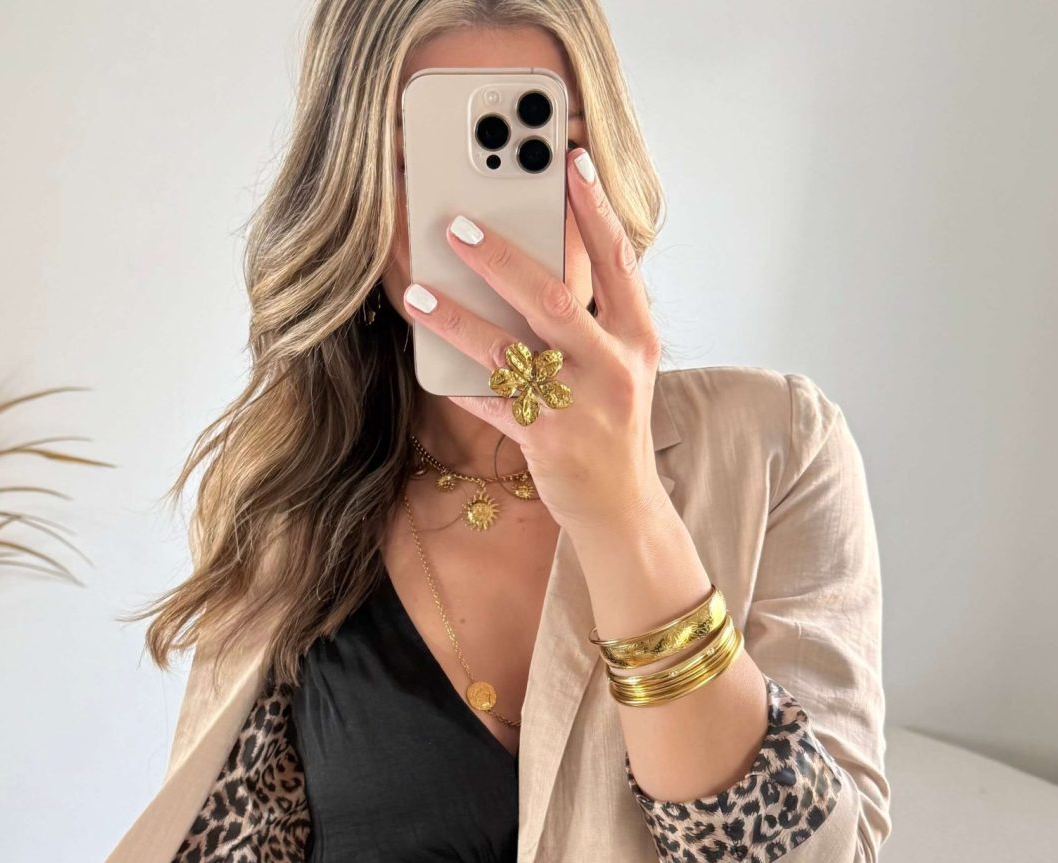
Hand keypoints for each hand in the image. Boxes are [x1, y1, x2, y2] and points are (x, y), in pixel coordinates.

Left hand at [402, 147, 663, 538]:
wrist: (621, 507)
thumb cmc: (610, 423)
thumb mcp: (619, 364)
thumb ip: (593, 315)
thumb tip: (537, 255)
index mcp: (638, 337)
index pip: (618, 260)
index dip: (594, 209)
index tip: (570, 161)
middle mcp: (613, 367)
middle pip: (555, 301)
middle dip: (504, 259)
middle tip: (459, 225)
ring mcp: (580, 407)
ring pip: (512, 352)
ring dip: (459, 319)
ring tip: (419, 291)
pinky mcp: (548, 442)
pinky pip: (493, 405)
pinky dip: (461, 382)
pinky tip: (430, 359)